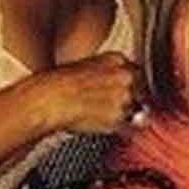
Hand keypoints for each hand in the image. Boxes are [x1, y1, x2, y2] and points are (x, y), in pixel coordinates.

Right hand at [21, 51, 146, 136]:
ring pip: (134, 111)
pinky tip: (95, 121)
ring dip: (121, 115)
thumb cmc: (59, 84)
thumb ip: (110, 74)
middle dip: (128, 101)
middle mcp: (127, 76)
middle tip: (102, 106)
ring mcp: (125, 97)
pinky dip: (115, 128)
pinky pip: (126, 127)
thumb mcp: (87, 67)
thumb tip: (123, 89)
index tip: (116, 94)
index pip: (137, 75)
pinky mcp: (119, 117)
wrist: (49, 98)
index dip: (127, 88)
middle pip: (140, 93)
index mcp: (118, 59)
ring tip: (95, 113)